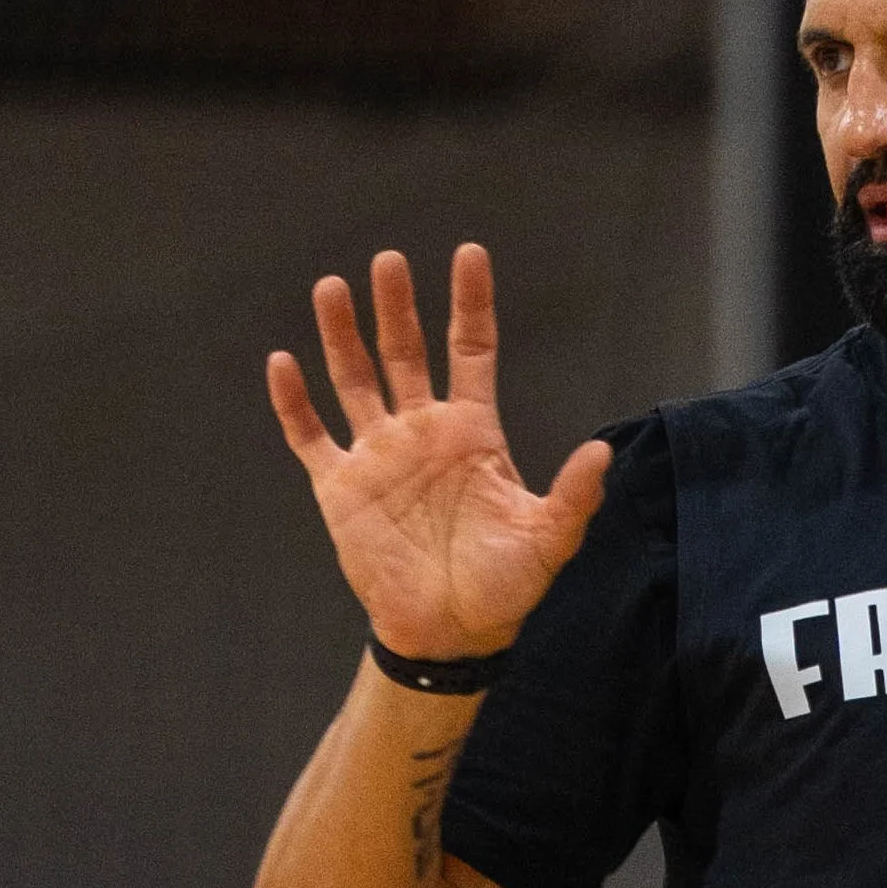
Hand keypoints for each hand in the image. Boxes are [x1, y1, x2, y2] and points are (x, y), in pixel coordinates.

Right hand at [268, 243, 611, 658]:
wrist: (451, 634)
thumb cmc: (505, 586)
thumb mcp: (549, 539)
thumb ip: (573, 494)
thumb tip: (604, 452)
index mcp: (473, 432)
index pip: (471, 350)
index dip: (470, 302)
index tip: (469, 253)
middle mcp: (422, 432)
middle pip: (406, 352)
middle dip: (397, 306)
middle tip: (388, 260)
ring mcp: (379, 456)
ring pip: (354, 379)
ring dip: (341, 335)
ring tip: (331, 286)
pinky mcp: (341, 488)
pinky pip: (310, 436)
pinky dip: (294, 402)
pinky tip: (282, 361)